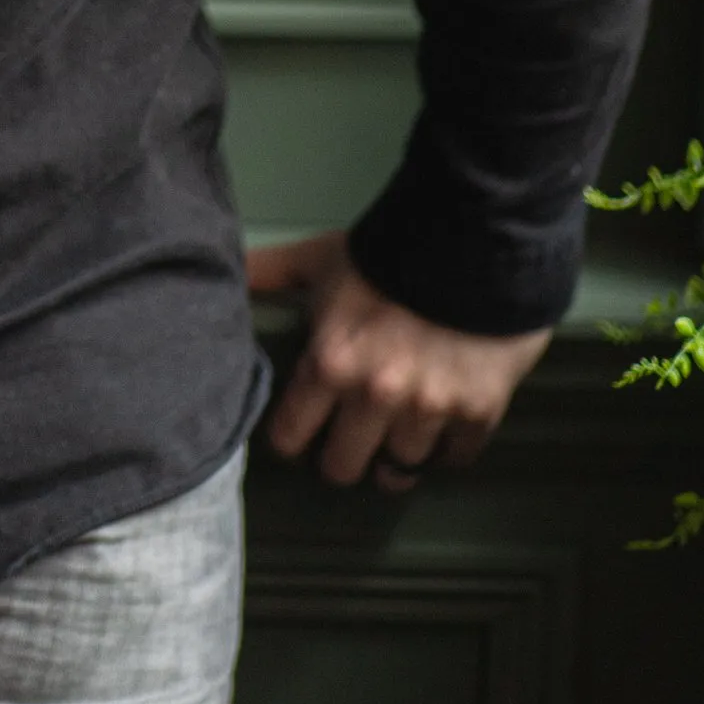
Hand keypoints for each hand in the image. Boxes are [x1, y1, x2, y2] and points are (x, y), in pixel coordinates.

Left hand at [246, 230, 549, 492]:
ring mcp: (430, 408)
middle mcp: (375, 396)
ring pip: (402, 468)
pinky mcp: (479, 410)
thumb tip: (224, 272)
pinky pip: (458, 456)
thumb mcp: (318, 258)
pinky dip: (450, 448)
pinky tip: (444, 431)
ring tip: (398, 437)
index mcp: (330, 363)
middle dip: (343, 457)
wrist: (478, 235)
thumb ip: (268, 272)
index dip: (293, 438)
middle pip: (343, 468)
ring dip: (398, 455)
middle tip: (352, 442)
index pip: (290, 438)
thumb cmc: (389, 249)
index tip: (303, 432)